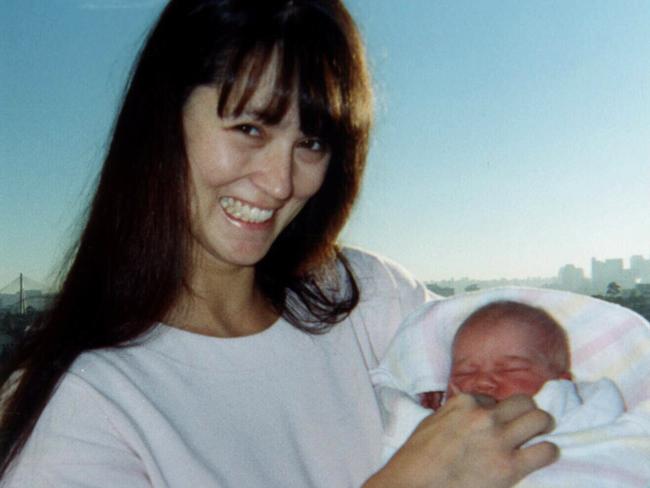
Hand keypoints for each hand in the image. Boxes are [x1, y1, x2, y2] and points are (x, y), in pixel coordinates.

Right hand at [364, 393, 556, 487]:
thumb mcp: (431, 423)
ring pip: (540, 419)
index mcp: (463, 403)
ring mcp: (498, 439)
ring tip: (542, 435)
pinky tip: (542, 456)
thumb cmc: (415, 459)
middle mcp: (484, 416)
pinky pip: (545, 451)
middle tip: (528, 424)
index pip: (492, 399)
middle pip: (523, 402)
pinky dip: (548, 453)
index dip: (495, 413)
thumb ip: (453, 415)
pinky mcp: (509, 466)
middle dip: (527, 412)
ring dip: (543, 426)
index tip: (493, 425)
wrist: (414, 485)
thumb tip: (467, 415)